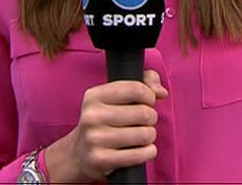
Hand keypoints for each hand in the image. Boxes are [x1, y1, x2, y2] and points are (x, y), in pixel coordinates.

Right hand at [45, 69, 168, 182]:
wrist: (80, 153)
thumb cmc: (106, 120)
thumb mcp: (118, 95)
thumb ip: (145, 82)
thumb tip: (161, 92)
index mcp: (94, 96)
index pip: (136, 89)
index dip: (149, 96)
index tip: (147, 102)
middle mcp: (92, 116)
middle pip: (143, 113)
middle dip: (151, 118)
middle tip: (143, 122)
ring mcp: (95, 139)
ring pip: (144, 134)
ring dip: (149, 136)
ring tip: (141, 136)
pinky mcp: (101, 160)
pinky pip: (140, 154)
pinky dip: (148, 152)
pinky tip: (142, 149)